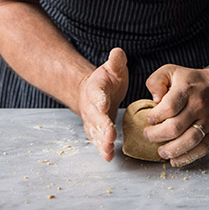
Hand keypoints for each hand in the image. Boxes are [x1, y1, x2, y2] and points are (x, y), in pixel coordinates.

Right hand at [77, 47, 128, 161]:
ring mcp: (91, 119)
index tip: (104, 105)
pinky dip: (101, 149)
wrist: (91, 92)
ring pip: (94, 131)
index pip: (96, 93)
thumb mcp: (112, 68)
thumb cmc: (107, 80)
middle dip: (102, 126)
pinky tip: (108, 157)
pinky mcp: (95, 130)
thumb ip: (116, 61)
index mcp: (95, 88)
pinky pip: (97, 140)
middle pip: (94, 116)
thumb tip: (118, 52)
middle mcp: (90, 105)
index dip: (99, 99)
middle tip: (110, 134)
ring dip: (101, 140)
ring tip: (109, 149)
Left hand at [142, 64, 208, 165]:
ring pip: (190, 140)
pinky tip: (175, 160)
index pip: (169, 107)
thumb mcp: (170, 71)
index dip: (156, 116)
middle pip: (176, 127)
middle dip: (157, 135)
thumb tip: (155, 99)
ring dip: (172, 150)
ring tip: (160, 152)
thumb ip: (156, 81)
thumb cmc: (191, 80)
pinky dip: (188, 157)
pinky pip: (203, 148)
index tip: (149, 119)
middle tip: (148, 136)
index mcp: (186, 90)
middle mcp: (199, 106)